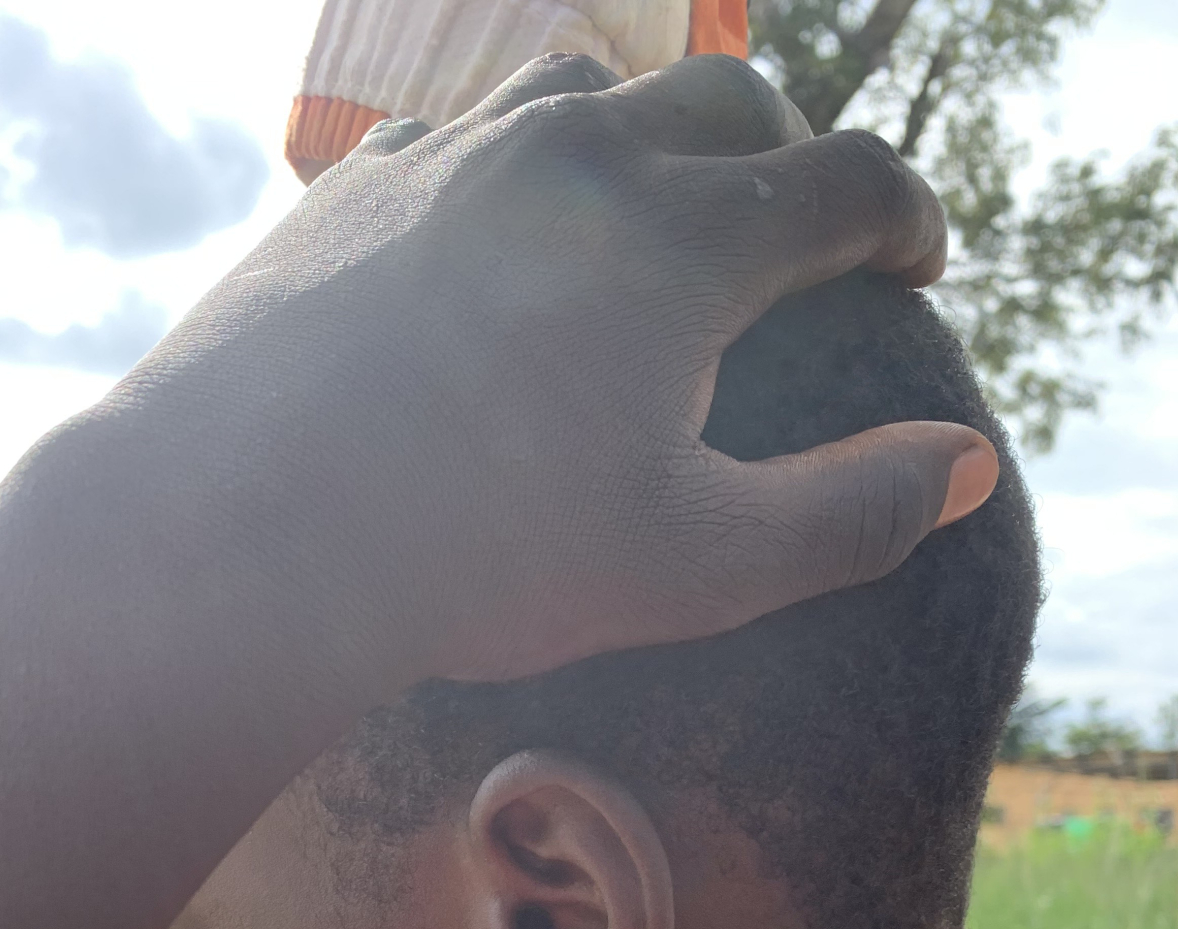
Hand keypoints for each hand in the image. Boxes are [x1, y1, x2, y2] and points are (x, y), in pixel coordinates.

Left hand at [104, 53, 994, 688]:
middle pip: (728, 104)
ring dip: (650, 126)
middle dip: (790, 157)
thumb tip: (967, 467)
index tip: (914, 260)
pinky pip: (460, 127)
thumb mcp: (695, 568)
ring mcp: (454, 157)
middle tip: (801, 226)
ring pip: (588, 83)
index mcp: (686, 241)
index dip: (903, 217)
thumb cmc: (477, 561)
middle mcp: (578, 159)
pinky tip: (504, 218)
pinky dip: (515, 156)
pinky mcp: (353, 186)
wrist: (238, 534)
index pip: (847, 183)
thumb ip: (851, 516)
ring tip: (657, 196)